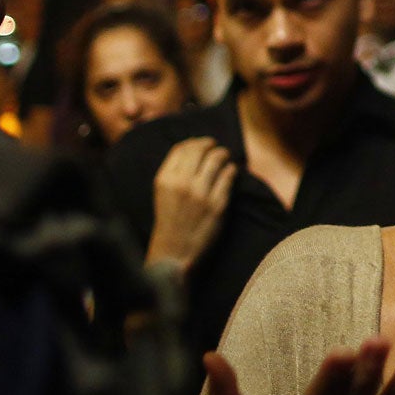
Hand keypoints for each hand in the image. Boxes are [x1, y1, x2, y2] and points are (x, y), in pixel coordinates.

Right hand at [147, 137, 235, 270]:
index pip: (181, 148)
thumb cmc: (169, 221)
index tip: (202, 144)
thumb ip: (174, 172)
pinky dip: (231, 170)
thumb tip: (193, 148)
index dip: (194, 142)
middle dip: (210, 144)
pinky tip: (231, 171)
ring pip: (217, 159)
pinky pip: (229, 176)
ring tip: (225, 157)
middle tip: (216, 147)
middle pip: (200, 150)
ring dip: (223, 154)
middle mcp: (182, 183)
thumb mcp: (163, 193)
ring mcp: (201, 193)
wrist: (174, 252)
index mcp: (165, 179)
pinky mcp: (218, 204)